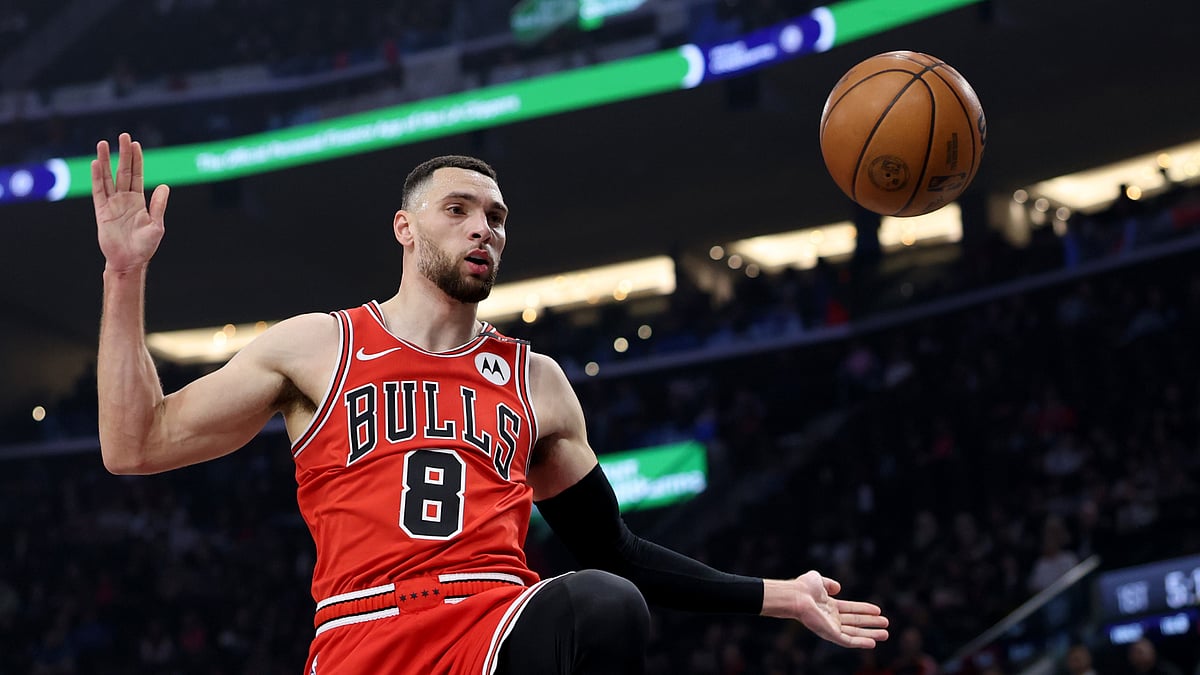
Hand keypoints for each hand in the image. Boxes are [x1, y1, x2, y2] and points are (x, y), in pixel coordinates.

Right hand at [93, 133, 169, 272]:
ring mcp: (112, 204)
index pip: (137, 175)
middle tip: (123, 136)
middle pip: (123, 171)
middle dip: (123, 154)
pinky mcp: (102, 211)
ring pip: (108, 177)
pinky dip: (97, 178)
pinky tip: (96, 164)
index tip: (135, 144)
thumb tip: (164, 186)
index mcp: (139, 200)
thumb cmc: (144, 246)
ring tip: (103, 143)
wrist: (129, 262)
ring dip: (106, 160)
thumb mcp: (156, 225)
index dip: (136, 160)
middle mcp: (124, 199)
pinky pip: (98, 191)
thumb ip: (159, 206)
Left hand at [763, 571, 888, 648]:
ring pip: (855, 633)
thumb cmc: (803, 587)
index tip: (879, 610)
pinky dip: (861, 642)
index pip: (851, 609)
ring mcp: (831, 627)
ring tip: (886, 633)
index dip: (865, 609)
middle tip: (886, 624)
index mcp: (828, 606)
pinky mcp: (830, 634)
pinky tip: (873, 643)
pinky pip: (848, 641)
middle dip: (871, 623)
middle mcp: (831, 618)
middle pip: (856, 622)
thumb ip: (829, 583)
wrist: (796, 596)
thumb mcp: (818, 580)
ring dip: (870, 634)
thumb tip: (838, 588)